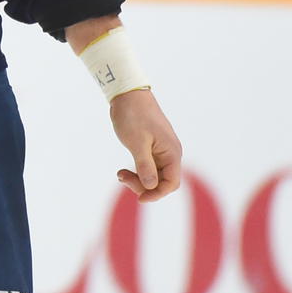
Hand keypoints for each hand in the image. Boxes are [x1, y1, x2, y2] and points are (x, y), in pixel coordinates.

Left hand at [109, 88, 181, 202]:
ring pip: (154, 175)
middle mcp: (170, 153)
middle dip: (145, 186)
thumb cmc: (133, 115)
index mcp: (171, 152)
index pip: (171, 183)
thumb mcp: (137, 142)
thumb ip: (145, 166)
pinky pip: (148, 166)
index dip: (157, 194)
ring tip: (120, 174)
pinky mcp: (151, 147)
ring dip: (139, 179)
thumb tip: (152, 186)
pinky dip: (137, 171)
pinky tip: (123, 171)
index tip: (139, 198)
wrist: (127, 93)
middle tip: (122, 178)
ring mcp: (161, 150)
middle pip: (163, 181)